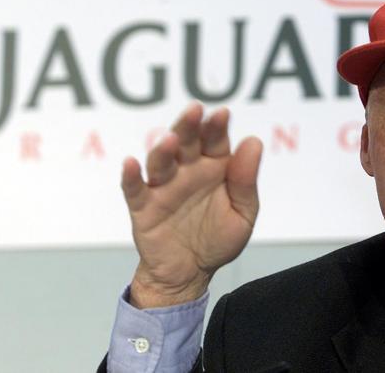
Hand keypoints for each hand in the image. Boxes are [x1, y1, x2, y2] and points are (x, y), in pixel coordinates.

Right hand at [122, 104, 262, 307]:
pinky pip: (134, 189)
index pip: (215, 141)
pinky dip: (130, 176)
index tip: (223, 114)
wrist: (190, 274)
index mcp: (214, 167)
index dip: (217, 127)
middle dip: (189, 126)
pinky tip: (130, 163)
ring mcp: (163, 187)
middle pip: (186, 143)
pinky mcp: (143, 206)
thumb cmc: (218, 239)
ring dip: (163, 148)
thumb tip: (254, 142)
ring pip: (160, 161)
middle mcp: (187, 171)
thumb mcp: (242, 213)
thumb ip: (246, 181)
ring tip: (170, 139)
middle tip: (195, 110)